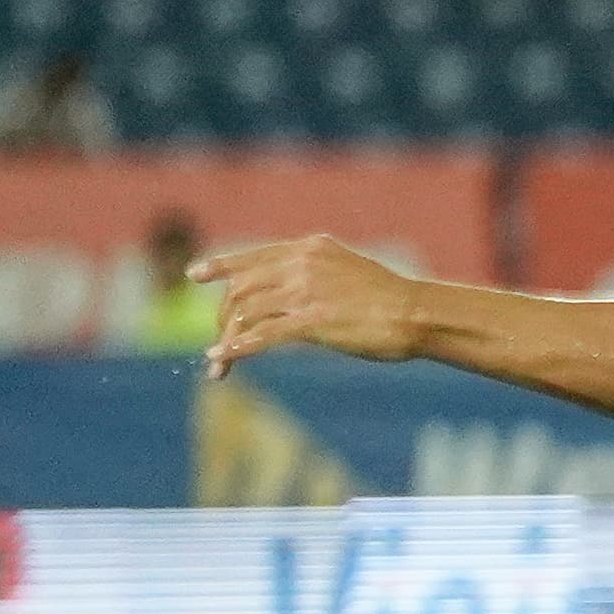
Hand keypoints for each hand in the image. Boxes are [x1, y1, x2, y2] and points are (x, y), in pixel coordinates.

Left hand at [195, 235, 426, 378]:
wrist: (417, 313)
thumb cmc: (390, 300)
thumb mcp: (347, 272)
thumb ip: (315, 275)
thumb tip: (291, 294)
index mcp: (310, 248)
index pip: (253, 257)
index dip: (221, 266)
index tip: (195, 275)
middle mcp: (302, 264)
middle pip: (242, 289)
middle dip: (223, 318)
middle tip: (218, 343)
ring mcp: (306, 291)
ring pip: (246, 314)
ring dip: (225, 341)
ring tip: (218, 365)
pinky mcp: (312, 321)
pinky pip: (262, 335)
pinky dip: (236, 348)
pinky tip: (222, 359)